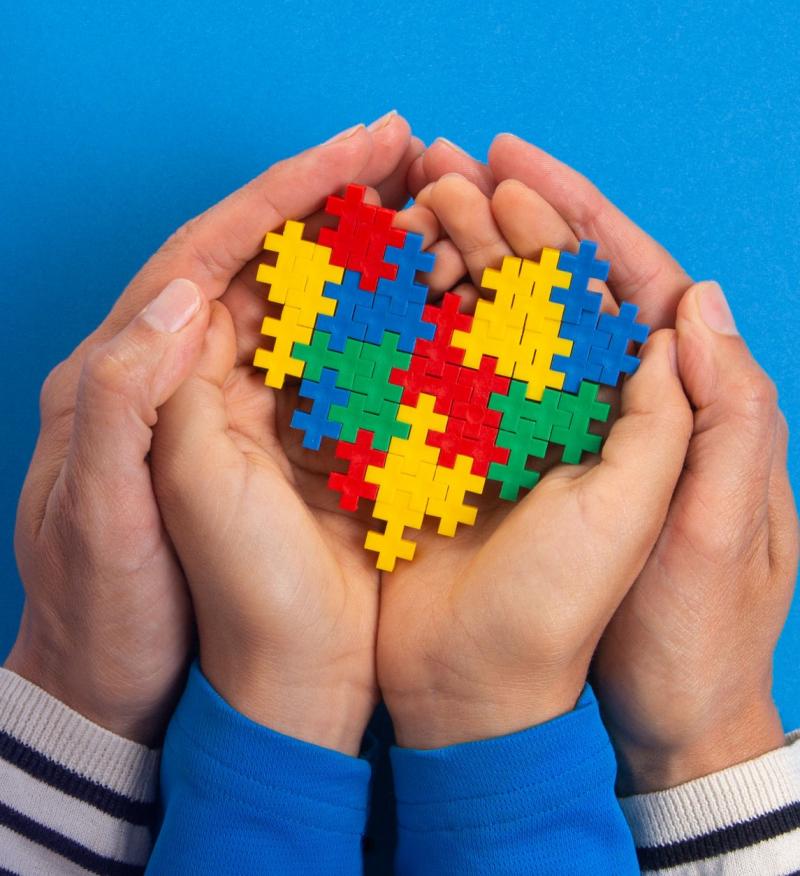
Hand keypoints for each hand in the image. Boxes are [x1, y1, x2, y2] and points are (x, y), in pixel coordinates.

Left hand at [6, 113, 420, 745]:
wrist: (151, 693)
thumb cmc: (115, 613)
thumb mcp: (103, 514)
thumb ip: (124, 402)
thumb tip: (184, 293)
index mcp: (133, 374)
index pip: (210, 254)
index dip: (284, 195)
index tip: (356, 148)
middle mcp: (193, 376)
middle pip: (268, 264)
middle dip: (335, 201)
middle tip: (407, 149)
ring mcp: (248, 410)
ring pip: (312, 309)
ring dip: (370, 254)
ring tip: (435, 205)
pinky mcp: (292, 448)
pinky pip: (343, 371)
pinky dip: (387, 329)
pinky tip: (438, 302)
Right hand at [376, 173, 692, 748]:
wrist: (504, 700)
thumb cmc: (607, 625)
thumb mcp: (680, 522)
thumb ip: (704, 417)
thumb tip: (694, 304)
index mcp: (641, 414)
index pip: (620, 291)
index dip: (573, 218)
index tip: (517, 161)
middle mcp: (573, 410)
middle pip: (542, 293)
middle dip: (499, 221)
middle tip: (444, 161)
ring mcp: (504, 428)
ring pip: (482, 322)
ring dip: (451, 259)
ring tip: (409, 204)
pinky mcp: (447, 456)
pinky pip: (434, 374)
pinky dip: (411, 325)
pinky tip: (380, 280)